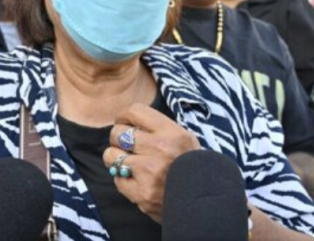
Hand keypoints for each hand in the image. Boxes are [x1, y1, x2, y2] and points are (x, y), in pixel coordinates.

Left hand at [103, 103, 201, 222]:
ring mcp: (148, 172)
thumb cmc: (191, 168)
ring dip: (116, 158)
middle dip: (118, 139)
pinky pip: (117, 178)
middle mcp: (160, 149)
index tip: (124, 122)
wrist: (203, 202)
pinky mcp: (140, 192)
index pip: (134, 111)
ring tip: (127, 162)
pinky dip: (123, 179)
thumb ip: (159, 128)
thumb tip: (130, 121)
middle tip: (125, 146)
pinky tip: (135, 180)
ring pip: (111, 155)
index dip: (123, 116)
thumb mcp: (184, 140)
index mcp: (172, 132)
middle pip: (117, 133)